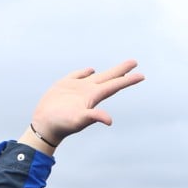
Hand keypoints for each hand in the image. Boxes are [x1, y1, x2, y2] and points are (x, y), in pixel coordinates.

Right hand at [21, 60, 144, 151]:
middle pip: (110, 78)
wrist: (45, 125)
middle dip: (122, 70)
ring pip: (97, 76)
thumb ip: (94, 117)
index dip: (128, 80)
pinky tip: (90, 70)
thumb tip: (109, 121)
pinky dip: (85, 72)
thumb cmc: (62, 124)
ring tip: (118, 69)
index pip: (115, 86)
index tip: (142, 75)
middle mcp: (88, 92)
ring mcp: (77, 89)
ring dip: (109, 72)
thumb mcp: (79, 120)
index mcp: (94, 97)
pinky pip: (78, 76)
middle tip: (135, 61)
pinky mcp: (65, 86)